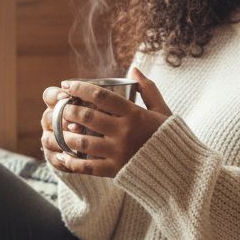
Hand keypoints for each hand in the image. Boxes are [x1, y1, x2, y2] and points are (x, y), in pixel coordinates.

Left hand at [40, 67, 172, 176]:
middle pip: (87, 116)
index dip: (80, 88)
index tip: (66, 85)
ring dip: (65, 135)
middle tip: (59, 107)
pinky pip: (87, 166)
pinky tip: (63, 157)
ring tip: (58, 130)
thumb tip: (133, 69)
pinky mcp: (115, 170)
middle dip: (68, 110)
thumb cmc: (169, 137)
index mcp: (134, 114)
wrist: (180, 170)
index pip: (101, 95)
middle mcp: (124, 132)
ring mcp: (118, 152)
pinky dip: (72, 162)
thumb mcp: (163, 111)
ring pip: (82, 141)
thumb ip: (148, 89)